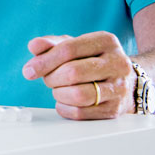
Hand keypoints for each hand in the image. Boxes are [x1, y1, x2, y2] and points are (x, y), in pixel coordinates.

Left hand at [22, 32, 136, 119]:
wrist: (125, 81)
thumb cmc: (92, 61)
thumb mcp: (74, 46)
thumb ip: (51, 44)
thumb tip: (34, 46)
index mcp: (106, 41)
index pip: (68, 50)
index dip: (44, 61)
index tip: (29, 70)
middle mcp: (118, 63)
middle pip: (72, 73)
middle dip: (52, 78)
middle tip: (49, 79)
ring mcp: (119, 88)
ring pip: (78, 95)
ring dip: (59, 94)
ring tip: (58, 89)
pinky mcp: (115, 110)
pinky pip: (81, 113)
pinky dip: (65, 108)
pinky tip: (65, 101)